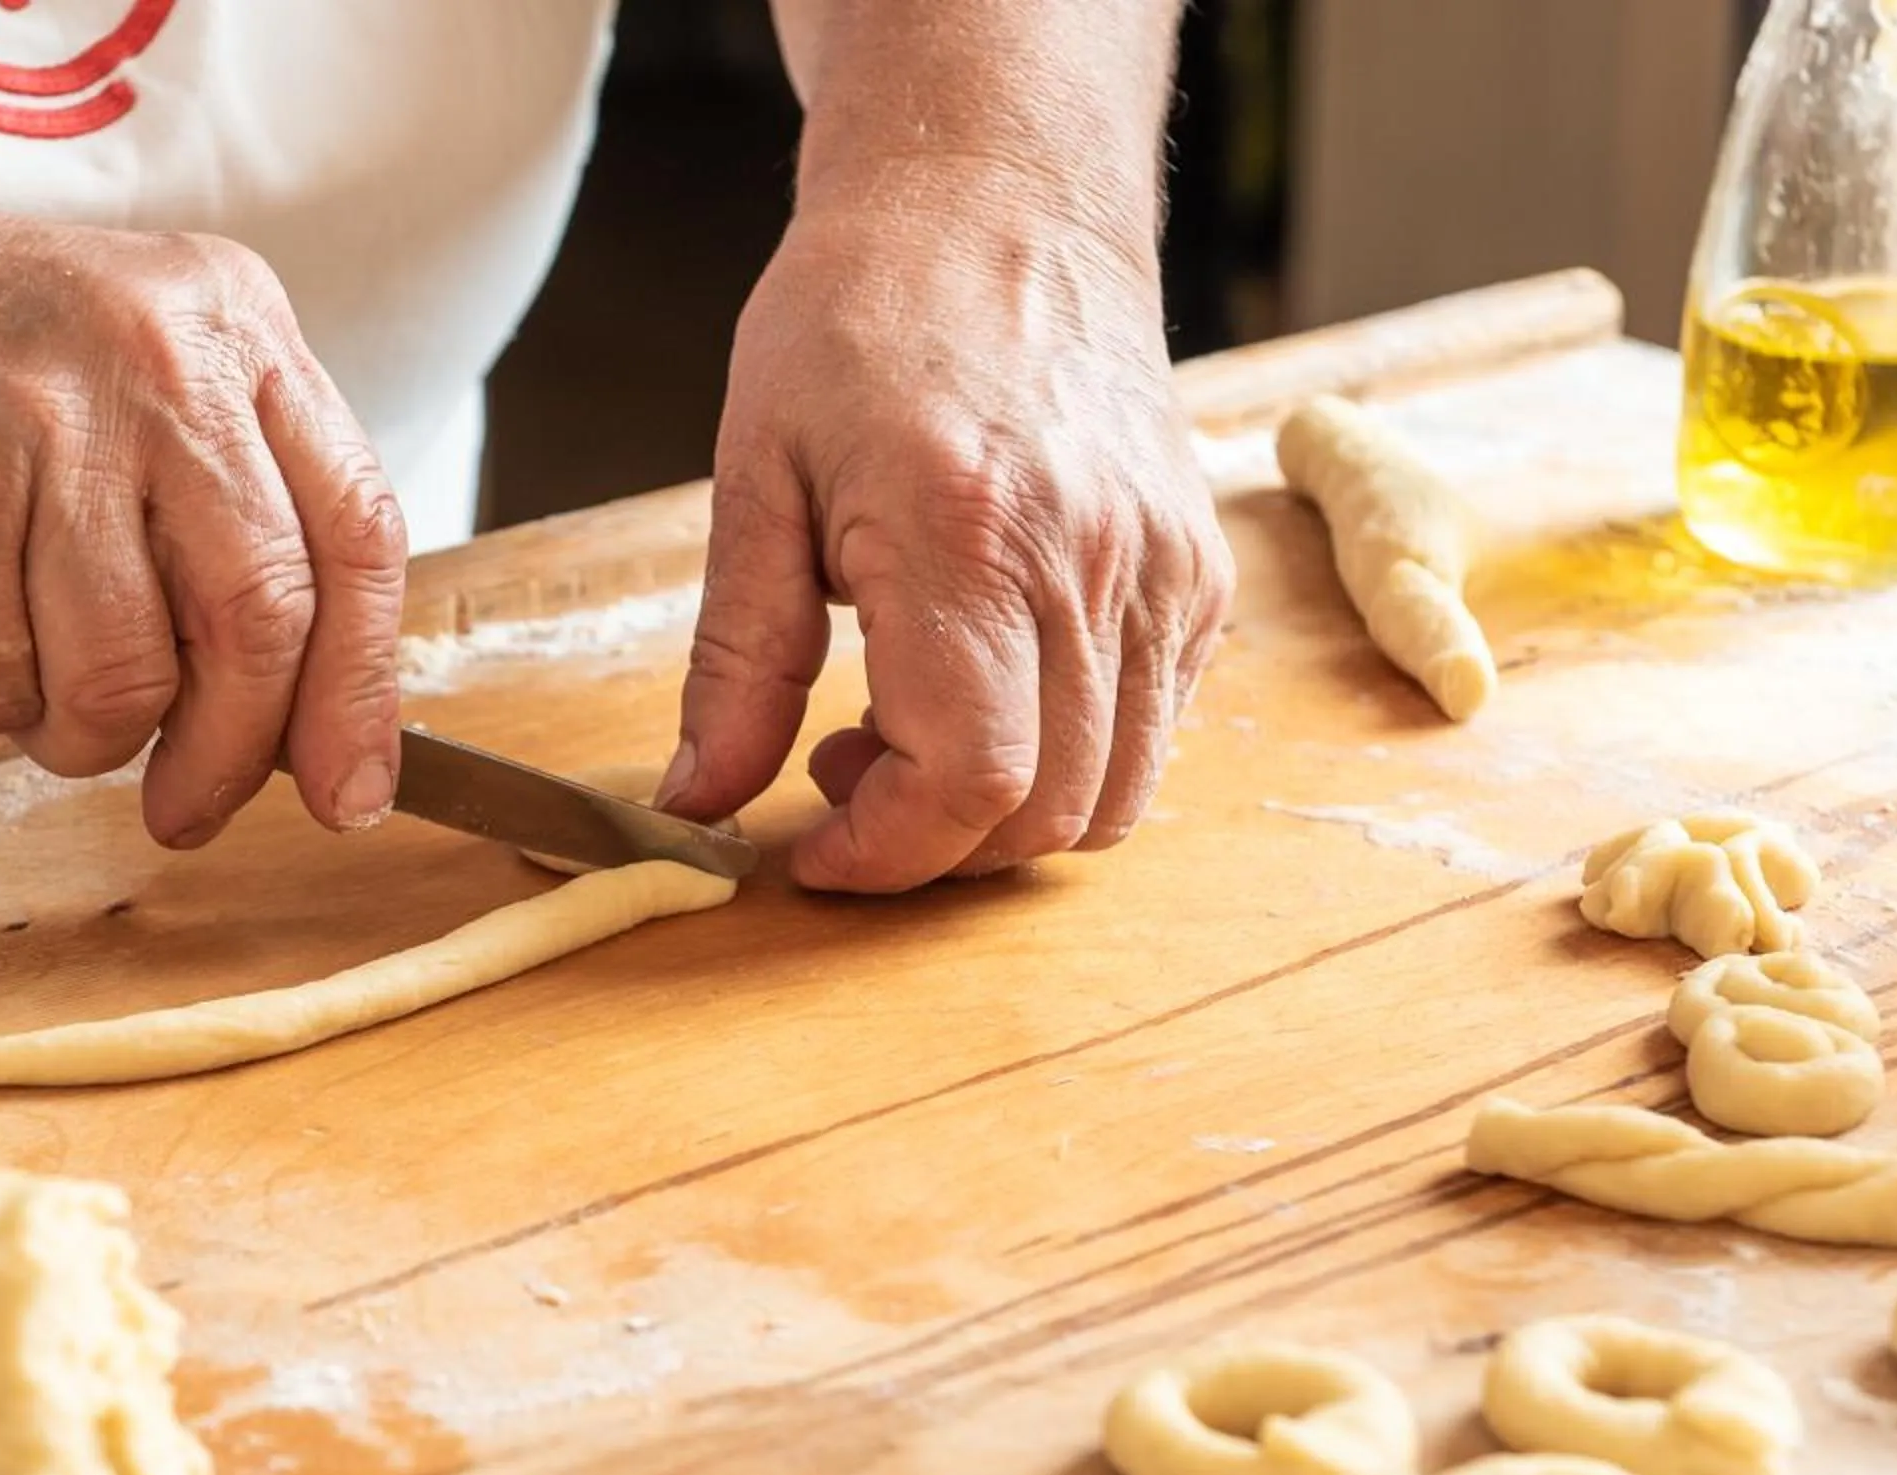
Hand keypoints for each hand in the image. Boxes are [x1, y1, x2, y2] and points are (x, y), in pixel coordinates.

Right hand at [0, 185, 407, 848]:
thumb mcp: (130, 367)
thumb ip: (232, 504)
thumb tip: (306, 718)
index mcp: (234, 325)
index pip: (358, 534)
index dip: (361, 688)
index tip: (349, 789)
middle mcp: (160, 362)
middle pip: (263, 621)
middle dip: (231, 754)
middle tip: (184, 808)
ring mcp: (48, 429)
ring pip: (126, 680)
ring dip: (78, 733)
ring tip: (24, 675)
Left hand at [660, 192, 1234, 891]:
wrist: (998, 197)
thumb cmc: (863, 314)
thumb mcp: (755, 477)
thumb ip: (735, 659)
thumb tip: (699, 799)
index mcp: (969, 534)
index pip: (970, 779)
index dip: (888, 854)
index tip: (813, 850)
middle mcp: (1094, 559)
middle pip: (1047, 810)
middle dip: (932, 848)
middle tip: (840, 779)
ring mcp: (1164, 567)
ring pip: (1117, 793)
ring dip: (1005, 816)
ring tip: (904, 730)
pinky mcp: (1197, 570)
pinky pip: (1155, 728)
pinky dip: (1071, 757)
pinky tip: (982, 686)